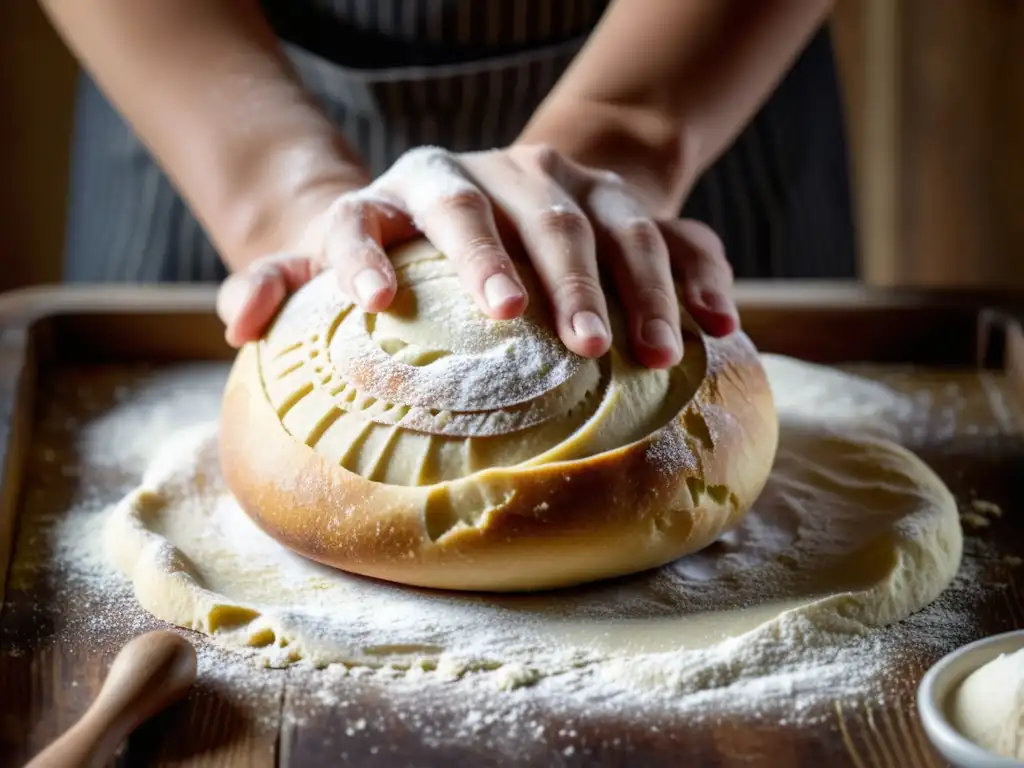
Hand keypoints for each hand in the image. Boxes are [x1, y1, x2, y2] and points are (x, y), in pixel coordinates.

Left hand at [217, 144, 737, 367]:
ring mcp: (570, 181)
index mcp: (409, 187)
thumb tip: (237, 325)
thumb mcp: (336, 256)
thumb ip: (280, 282)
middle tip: (567, 342)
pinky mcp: (625, 199)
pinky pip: (677, 231)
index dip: (372, 250)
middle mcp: (495, 172)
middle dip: (549, 275)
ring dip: (637, 287)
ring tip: (651, 353)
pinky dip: (701, 276)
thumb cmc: (406, 247)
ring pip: (612, 222)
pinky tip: (721, 327)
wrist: (490, 195)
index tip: (375, 304)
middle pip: (520, 213)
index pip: (383, 210)